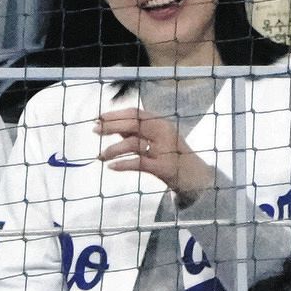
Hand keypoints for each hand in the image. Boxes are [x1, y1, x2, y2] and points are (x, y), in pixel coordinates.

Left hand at [95, 108, 214, 205]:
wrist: (196, 177)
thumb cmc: (172, 155)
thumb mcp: (156, 139)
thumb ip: (136, 132)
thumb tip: (110, 125)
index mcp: (161, 122)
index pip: (135, 113)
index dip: (115, 114)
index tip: (98, 117)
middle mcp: (164, 132)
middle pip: (133, 124)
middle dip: (111, 126)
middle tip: (95, 130)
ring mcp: (165, 149)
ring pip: (134, 144)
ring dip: (113, 149)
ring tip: (101, 156)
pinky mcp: (165, 167)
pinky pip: (140, 163)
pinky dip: (123, 164)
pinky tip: (112, 166)